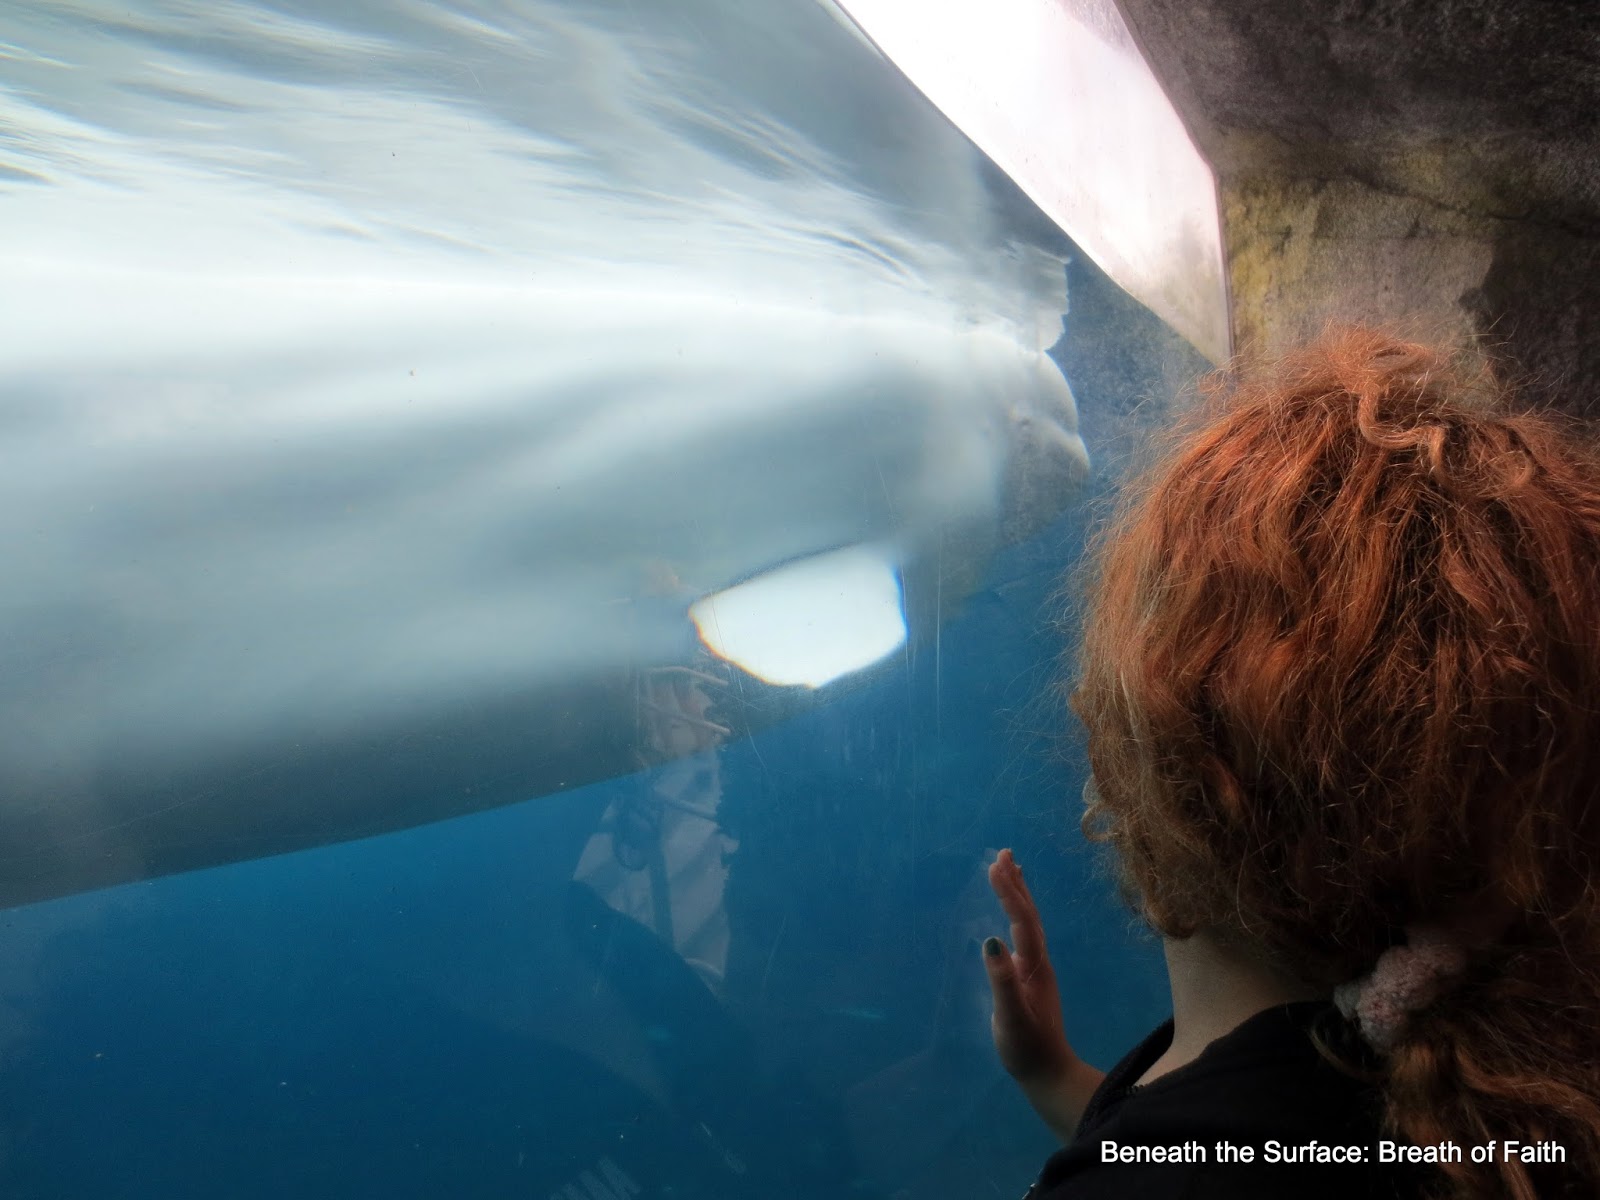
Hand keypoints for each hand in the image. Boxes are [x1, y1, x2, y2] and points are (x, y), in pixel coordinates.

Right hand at [983, 848, 1104, 1139]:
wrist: (1049, 1074)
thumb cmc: (1026, 1049)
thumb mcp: (1011, 1018)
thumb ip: (1002, 981)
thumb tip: (990, 941)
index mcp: (1035, 967)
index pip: (1021, 921)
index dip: (1009, 893)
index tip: (994, 866)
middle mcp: (1039, 962)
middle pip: (1028, 914)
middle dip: (1015, 883)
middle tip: (1003, 853)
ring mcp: (1036, 969)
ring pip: (1028, 922)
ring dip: (1018, 894)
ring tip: (1010, 868)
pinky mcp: (1030, 978)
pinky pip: (1023, 935)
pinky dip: (1016, 914)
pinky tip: (1010, 915)